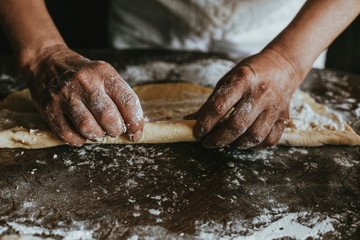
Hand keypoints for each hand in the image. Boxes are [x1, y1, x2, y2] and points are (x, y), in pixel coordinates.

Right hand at [21, 45, 143, 145]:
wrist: (48, 63)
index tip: (135, 133)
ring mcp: (64, 95)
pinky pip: (67, 134)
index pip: (128, 101)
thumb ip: (120, 97)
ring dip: (97, 135)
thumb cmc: (84, 75)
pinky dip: (78, 140)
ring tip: (98, 132)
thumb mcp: (105, 76)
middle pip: (108, 116)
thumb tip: (133, 128)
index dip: (136, 123)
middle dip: (116, 130)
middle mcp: (84, 82)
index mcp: (103, 73)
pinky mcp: (49, 108)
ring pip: (87, 127)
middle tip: (114, 130)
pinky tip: (81, 133)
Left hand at [190, 49, 305, 148]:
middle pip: (236, 125)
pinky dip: (255, 146)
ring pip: (254, 136)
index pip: (219, 106)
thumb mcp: (228, 79)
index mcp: (242, 79)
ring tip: (227, 141)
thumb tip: (191, 120)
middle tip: (208, 142)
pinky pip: (269, 140)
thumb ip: (212, 101)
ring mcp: (275, 106)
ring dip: (236, 144)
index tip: (198, 132)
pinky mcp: (284, 117)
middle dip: (218, 139)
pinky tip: (245, 141)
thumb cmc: (251, 72)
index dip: (205, 123)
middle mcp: (260, 93)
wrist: (283, 66)